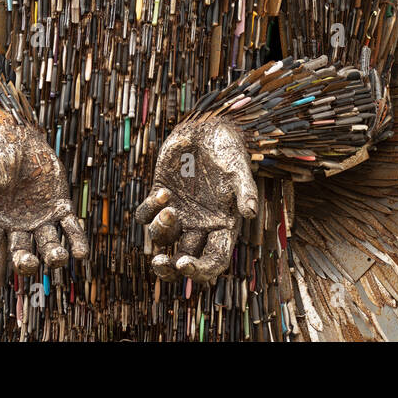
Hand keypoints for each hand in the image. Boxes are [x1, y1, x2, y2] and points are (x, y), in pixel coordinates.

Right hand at [0, 122, 87, 274]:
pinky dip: (76, 241)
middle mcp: (17, 225)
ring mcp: (40, 218)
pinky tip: (81, 253)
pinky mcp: (60, 207)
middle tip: (29, 263)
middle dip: (25, 261)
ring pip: (48, 244)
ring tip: (58, 258)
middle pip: (21, 251)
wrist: (19, 135)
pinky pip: (70, 227)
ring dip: (54, 255)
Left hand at [135, 119, 257, 284]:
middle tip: (160, 262)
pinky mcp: (160, 196)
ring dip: (161, 229)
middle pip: (182, 260)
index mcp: (222, 226)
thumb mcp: (238, 169)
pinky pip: (146, 214)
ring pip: (161, 238)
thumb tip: (251, 213)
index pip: (213, 261)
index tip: (184, 264)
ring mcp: (178, 212)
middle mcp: (199, 225)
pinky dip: (149, 209)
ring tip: (169, 208)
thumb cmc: (228, 150)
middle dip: (168, 268)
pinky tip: (162, 192)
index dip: (199, 269)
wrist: (207, 128)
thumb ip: (245, 190)